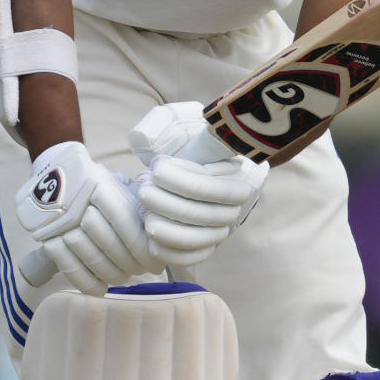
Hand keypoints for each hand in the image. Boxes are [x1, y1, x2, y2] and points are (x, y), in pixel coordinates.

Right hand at [15, 140, 162, 293]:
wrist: (53, 171)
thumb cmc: (94, 183)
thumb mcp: (114, 182)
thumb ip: (134, 204)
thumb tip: (158, 234)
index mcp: (99, 185)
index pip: (125, 223)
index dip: (142, 248)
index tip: (156, 264)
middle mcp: (77, 203)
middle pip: (108, 242)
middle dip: (129, 263)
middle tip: (141, 271)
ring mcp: (59, 221)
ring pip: (89, 255)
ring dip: (110, 273)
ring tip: (123, 277)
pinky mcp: (46, 236)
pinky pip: (67, 265)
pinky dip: (85, 281)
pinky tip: (101, 289)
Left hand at [131, 103, 268, 265]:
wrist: (190, 164)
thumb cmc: (184, 140)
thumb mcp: (179, 122)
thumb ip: (164, 124)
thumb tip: (148, 142)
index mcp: (236, 176)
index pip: (209, 186)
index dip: (179, 179)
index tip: (157, 166)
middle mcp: (235, 206)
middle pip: (200, 214)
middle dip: (164, 201)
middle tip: (142, 187)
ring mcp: (222, 229)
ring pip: (196, 238)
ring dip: (164, 227)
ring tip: (143, 211)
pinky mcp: (207, 245)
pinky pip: (193, 257)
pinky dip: (170, 251)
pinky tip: (151, 238)